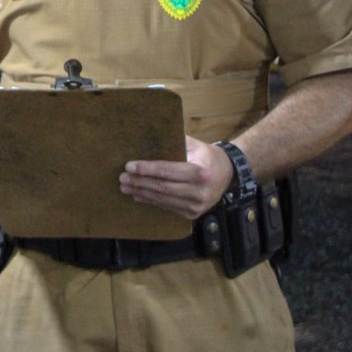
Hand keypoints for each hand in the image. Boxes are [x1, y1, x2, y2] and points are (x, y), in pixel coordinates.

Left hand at [118, 136, 234, 219]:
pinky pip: (167, 207)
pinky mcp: (192, 214)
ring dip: (141, 193)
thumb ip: (176, 143)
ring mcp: (196, 205)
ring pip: (162, 199)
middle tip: (122, 177)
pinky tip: (138, 195)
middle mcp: (199, 192)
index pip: (167, 171)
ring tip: (125, 186)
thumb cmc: (208, 156)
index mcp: (201, 172)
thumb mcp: (196, 145)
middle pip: (162, 187)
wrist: (228, 175)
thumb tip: (149, 137)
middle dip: (139, 182)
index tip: (129, 165)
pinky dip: (150, 201)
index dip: (147, 169)